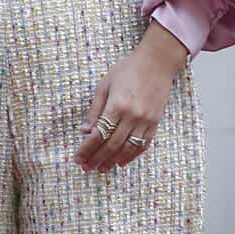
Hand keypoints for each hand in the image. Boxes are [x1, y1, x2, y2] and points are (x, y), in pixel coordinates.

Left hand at [76, 22, 185, 171]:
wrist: (156, 64)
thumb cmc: (127, 70)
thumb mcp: (104, 85)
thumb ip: (95, 109)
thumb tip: (85, 130)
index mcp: (116, 106)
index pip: (99, 134)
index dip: (87, 148)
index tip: (78, 157)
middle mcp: (132, 117)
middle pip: (112, 144)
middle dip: (97, 158)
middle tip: (86, 167)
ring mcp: (146, 121)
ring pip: (128, 148)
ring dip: (113, 161)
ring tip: (101, 169)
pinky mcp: (155, 123)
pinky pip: (143, 145)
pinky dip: (132, 156)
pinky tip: (121, 162)